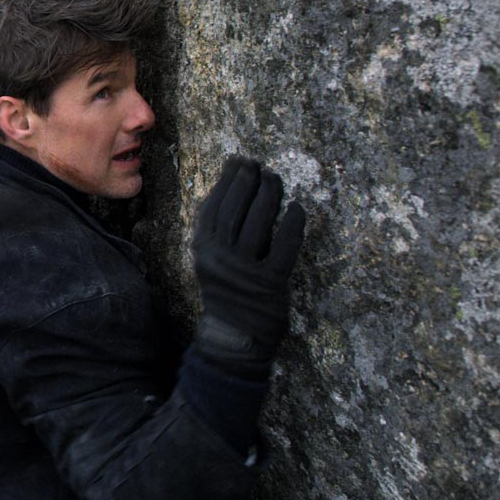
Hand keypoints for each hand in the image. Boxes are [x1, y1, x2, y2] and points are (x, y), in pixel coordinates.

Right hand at [191, 155, 305, 378]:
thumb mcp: (211, 259)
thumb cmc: (227, 292)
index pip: (214, 204)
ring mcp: (245, 270)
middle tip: (260, 166)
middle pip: (236, 208)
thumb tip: (235, 187)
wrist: (235, 338)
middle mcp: (220, 257)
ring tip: (276, 180)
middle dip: (249, 180)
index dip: (228, 179)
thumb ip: (219, 230)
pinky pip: (285, 245)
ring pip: (259, 221)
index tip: (241, 161)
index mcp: (202, 248)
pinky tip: (297, 209)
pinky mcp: (271, 283)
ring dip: (270, 195)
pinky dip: (293, 224)